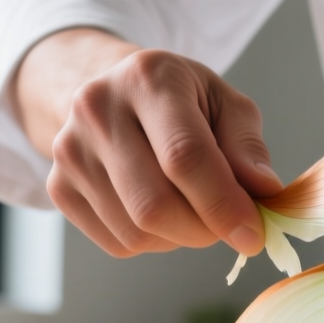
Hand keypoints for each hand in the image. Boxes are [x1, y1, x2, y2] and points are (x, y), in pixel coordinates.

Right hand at [14, 30, 283, 257]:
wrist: (112, 93)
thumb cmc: (181, 100)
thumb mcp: (225, 103)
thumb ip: (247, 146)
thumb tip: (265, 192)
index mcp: (147, 79)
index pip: (184, 155)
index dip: (223, 204)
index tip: (253, 234)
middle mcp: (98, 110)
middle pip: (154, 205)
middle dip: (204, 230)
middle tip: (230, 226)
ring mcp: (70, 151)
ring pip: (136, 232)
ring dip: (181, 237)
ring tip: (193, 206)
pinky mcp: (59, 187)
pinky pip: (118, 244)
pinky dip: (153, 242)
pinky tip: (162, 211)